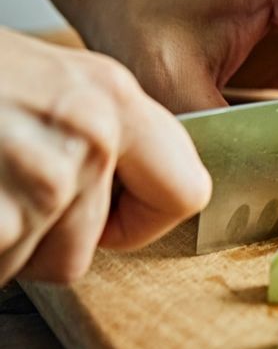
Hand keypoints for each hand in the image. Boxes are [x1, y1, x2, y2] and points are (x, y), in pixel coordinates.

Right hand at [0, 29, 210, 283]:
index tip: (107, 217)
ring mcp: (47, 174)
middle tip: (8, 193)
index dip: (143, 218)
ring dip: (10, 244)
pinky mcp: (3, 217)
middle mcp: (94, 130)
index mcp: (113, 95)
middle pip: (99, 240)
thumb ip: (99, 128)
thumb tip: (124, 182)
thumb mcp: (44, 80)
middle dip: (51, 240)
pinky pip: (5, 268)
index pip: (187, 190)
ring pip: (51, 263)